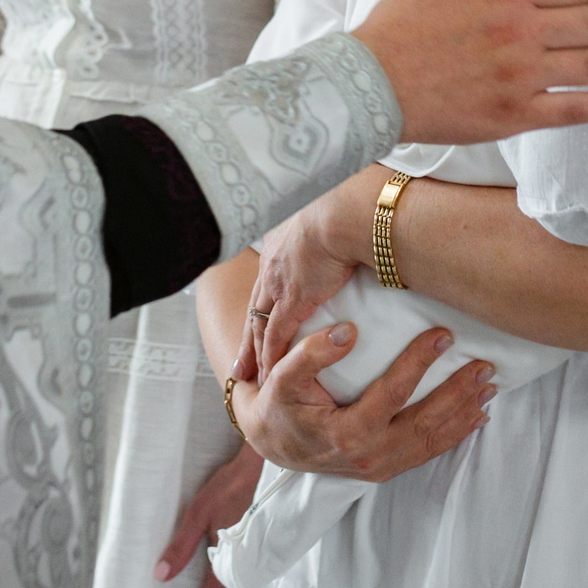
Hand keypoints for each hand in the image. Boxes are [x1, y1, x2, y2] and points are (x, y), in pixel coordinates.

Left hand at [153, 443, 263, 587]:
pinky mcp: (272, 545)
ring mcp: (263, 556)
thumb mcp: (198, 512)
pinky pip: (258, 572)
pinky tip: (246, 582)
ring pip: (248, 586)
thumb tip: (160, 575)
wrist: (268, 465)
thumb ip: (180, 546)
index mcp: (228, 559)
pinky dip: (249, 581)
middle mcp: (247, 564)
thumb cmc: (230, 486)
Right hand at [230, 321, 493, 480]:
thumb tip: (347, 332)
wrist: (271, 442)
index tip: (442, 335)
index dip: (418, 363)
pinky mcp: (387, 469)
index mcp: (347, 433)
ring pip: (433, 442)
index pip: (392, 393)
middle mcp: (370, 456)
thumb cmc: (278, 404)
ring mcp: (381, 467)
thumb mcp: (282, 377)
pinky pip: (428, 453)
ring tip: (490, 388)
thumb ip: (310, 354)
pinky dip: (456, 435)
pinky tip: (477, 417)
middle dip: (458, 393)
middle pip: (425, 423)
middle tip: (485, 365)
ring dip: (464, 414)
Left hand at [246, 177, 374, 374]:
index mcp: (279, 247)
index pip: (265, 285)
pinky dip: (271, 356)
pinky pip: (275, 335)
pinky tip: (268, 374)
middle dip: (247, 338)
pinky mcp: (292, 300)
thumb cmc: (346, 211)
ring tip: (249, 376)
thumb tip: (347, 238)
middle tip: (239, 362)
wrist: (343, 215)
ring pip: (259, 327)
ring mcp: (278, 284)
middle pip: (253, 309)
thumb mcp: (330, 221)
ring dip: (255, 353)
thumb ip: (333, 236)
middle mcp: (271, 267)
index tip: (255, 323)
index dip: (260, 307)